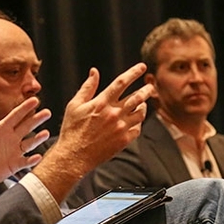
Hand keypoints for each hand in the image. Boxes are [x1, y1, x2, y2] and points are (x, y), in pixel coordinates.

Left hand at [0, 92, 51, 186]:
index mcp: (2, 128)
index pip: (16, 115)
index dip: (25, 108)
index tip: (35, 100)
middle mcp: (11, 138)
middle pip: (27, 126)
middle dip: (37, 119)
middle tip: (47, 113)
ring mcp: (14, 152)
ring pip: (30, 143)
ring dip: (38, 138)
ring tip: (46, 133)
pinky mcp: (14, 165)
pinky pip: (26, 162)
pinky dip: (32, 160)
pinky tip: (37, 156)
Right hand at [33, 63, 153, 202]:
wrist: (74, 156)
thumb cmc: (72, 130)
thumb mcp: (75, 105)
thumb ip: (87, 87)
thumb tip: (94, 72)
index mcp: (102, 103)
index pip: (121, 82)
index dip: (133, 73)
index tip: (142, 67)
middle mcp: (114, 113)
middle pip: (137, 97)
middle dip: (147, 90)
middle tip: (151, 87)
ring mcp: (120, 127)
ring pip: (140, 113)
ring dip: (144, 106)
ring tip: (143, 104)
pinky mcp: (124, 140)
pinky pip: (138, 128)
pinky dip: (138, 122)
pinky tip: (135, 120)